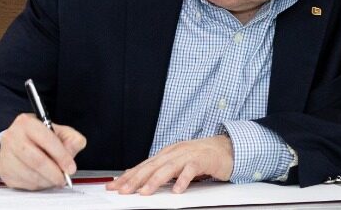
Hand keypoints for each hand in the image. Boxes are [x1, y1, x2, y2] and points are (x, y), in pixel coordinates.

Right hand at [0, 113, 86, 189]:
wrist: (19, 142)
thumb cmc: (41, 137)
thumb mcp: (60, 132)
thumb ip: (72, 139)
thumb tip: (73, 148)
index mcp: (27, 123)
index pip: (46, 140)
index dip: (61, 156)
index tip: (70, 167)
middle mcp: (12, 137)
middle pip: (37, 160)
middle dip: (54, 173)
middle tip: (64, 178)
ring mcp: (5, 155)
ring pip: (30, 174)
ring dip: (47, 180)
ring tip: (54, 178)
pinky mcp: (4, 170)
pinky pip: (23, 183)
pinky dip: (37, 185)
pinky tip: (42, 179)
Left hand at [109, 135, 233, 194]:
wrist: (226, 148)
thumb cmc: (201, 157)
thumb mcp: (177, 162)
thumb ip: (160, 169)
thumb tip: (138, 178)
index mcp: (167, 153)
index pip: (143, 165)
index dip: (128, 176)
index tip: (114, 186)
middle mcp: (175, 152)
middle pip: (152, 166)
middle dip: (135, 179)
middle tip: (123, 191)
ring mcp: (189, 154)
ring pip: (168, 167)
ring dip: (155, 181)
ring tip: (144, 193)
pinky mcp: (203, 160)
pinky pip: (191, 170)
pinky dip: (183, 180)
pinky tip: (177, 190)